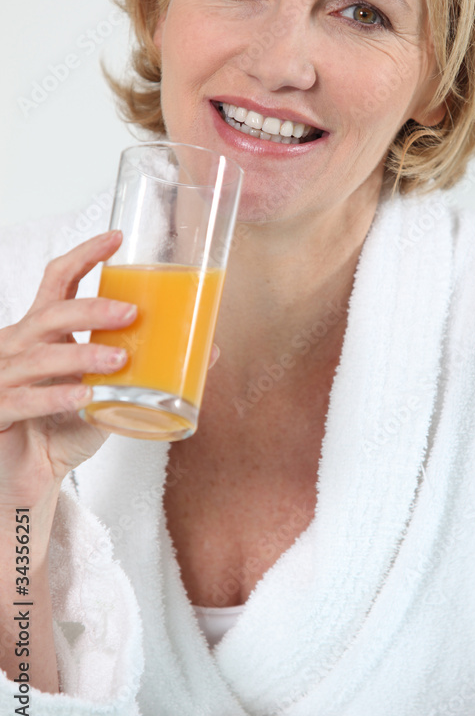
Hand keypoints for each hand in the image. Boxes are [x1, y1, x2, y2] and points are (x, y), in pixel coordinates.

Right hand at [0, 230, 136, 506]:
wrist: (29, 477)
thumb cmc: (65, 426)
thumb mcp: (111, 391)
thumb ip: (147, 368)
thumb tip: (211, 350)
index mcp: (44, 330)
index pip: (59, 279)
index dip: (85, 255)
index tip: (117, 238)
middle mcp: (19, 346)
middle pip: (51, 314)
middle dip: (92, 309)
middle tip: (132, 312)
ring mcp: (4, 378)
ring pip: (40, 356)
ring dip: (83, 355)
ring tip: (120, 359)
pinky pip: (27, 400)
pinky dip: (58, 397)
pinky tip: (86, 397)